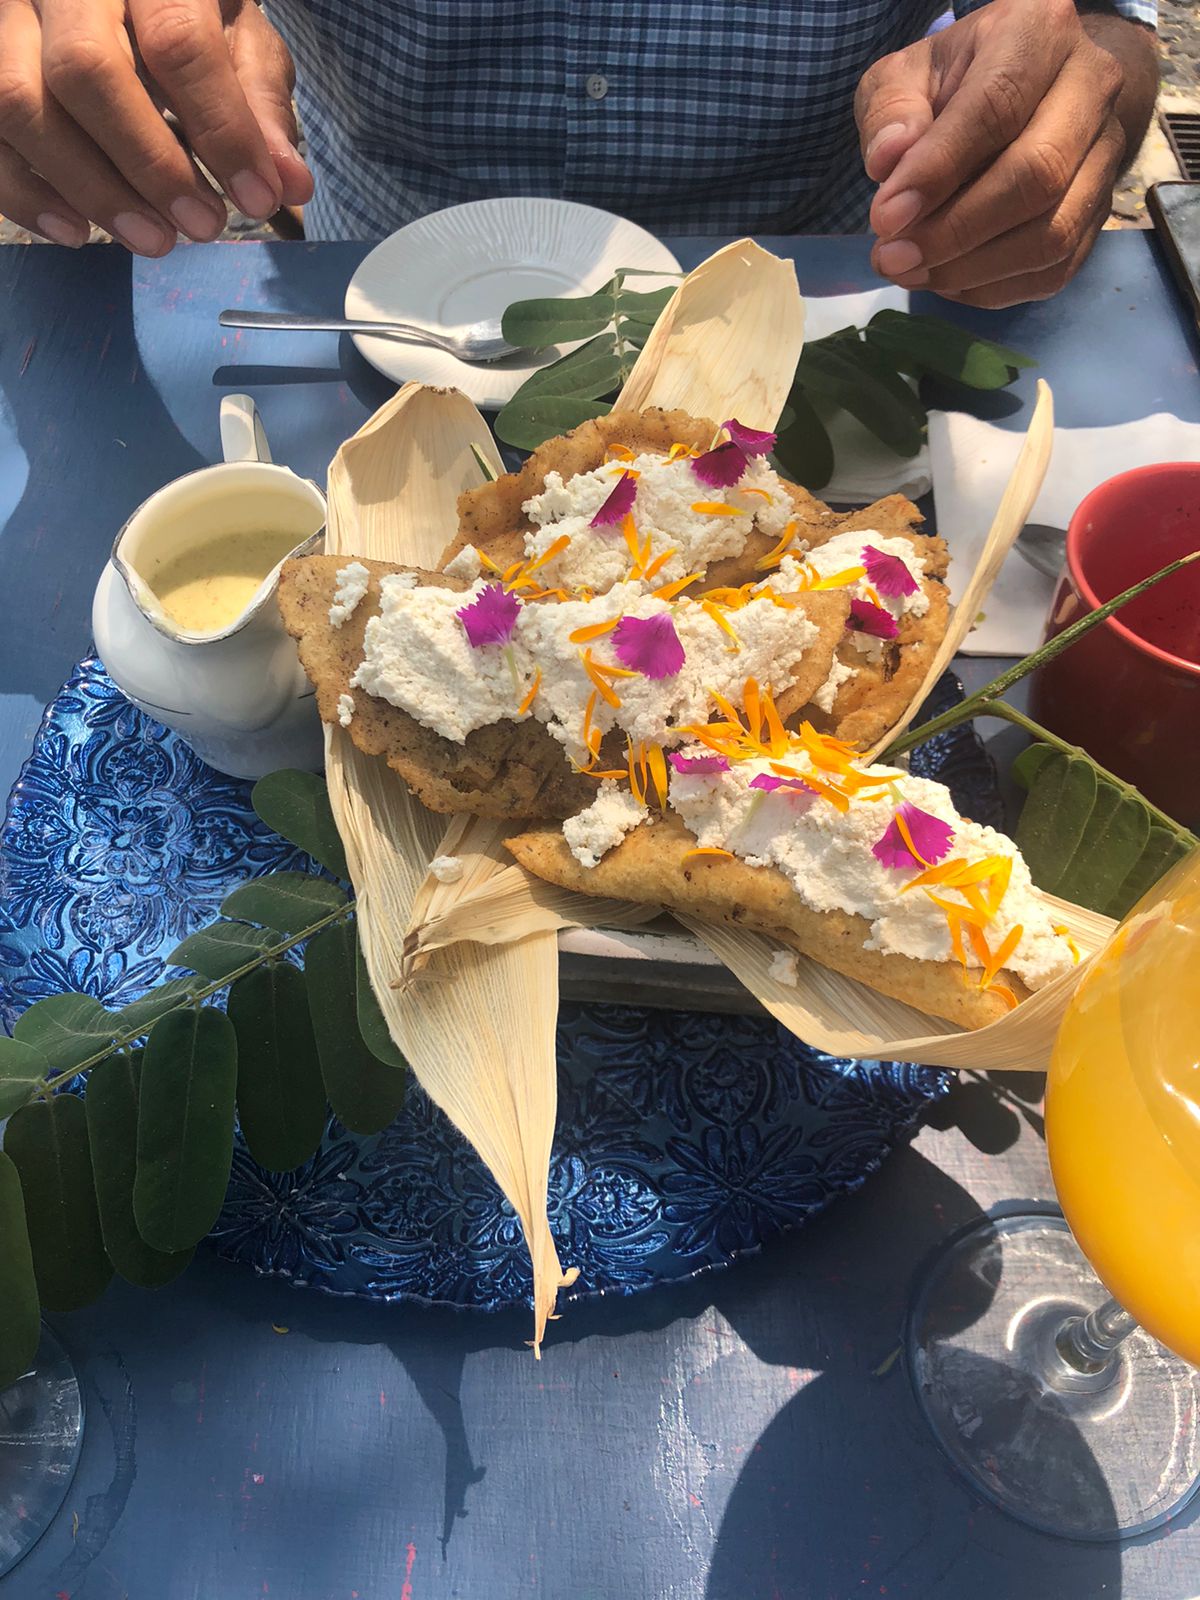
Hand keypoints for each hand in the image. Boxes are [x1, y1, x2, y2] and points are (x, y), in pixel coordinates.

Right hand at [0, 0, 312, 254]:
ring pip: (21, 102)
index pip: (179, 42)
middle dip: (151, 166)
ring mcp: (6, 17)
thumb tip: (289, 182)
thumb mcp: (235, 36)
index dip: (222, 129)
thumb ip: (259, 103)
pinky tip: (78, 232)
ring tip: (155, 240)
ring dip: (92, 189)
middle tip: (203, 227)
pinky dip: (26, 195)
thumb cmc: (182, 14)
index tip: (257, 197)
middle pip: (86, 71)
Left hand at [854, 0, 1136, 307]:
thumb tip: (887, 162)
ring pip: (1052, 234)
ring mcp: (1105, 152)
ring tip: (909, 271)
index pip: (997, 106)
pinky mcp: (1100, 209)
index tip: (885, 218)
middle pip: (1037, 176)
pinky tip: (946, 280)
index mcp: (1039, 33)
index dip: (938, 172)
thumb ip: (890, 112)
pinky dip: (993, 289)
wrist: (1028, 87)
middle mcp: (1091, 86)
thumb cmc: (957, 80)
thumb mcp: (907, 75)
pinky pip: (1054, 269)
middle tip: (892, 257)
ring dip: (971, 270)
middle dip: (955, 231)